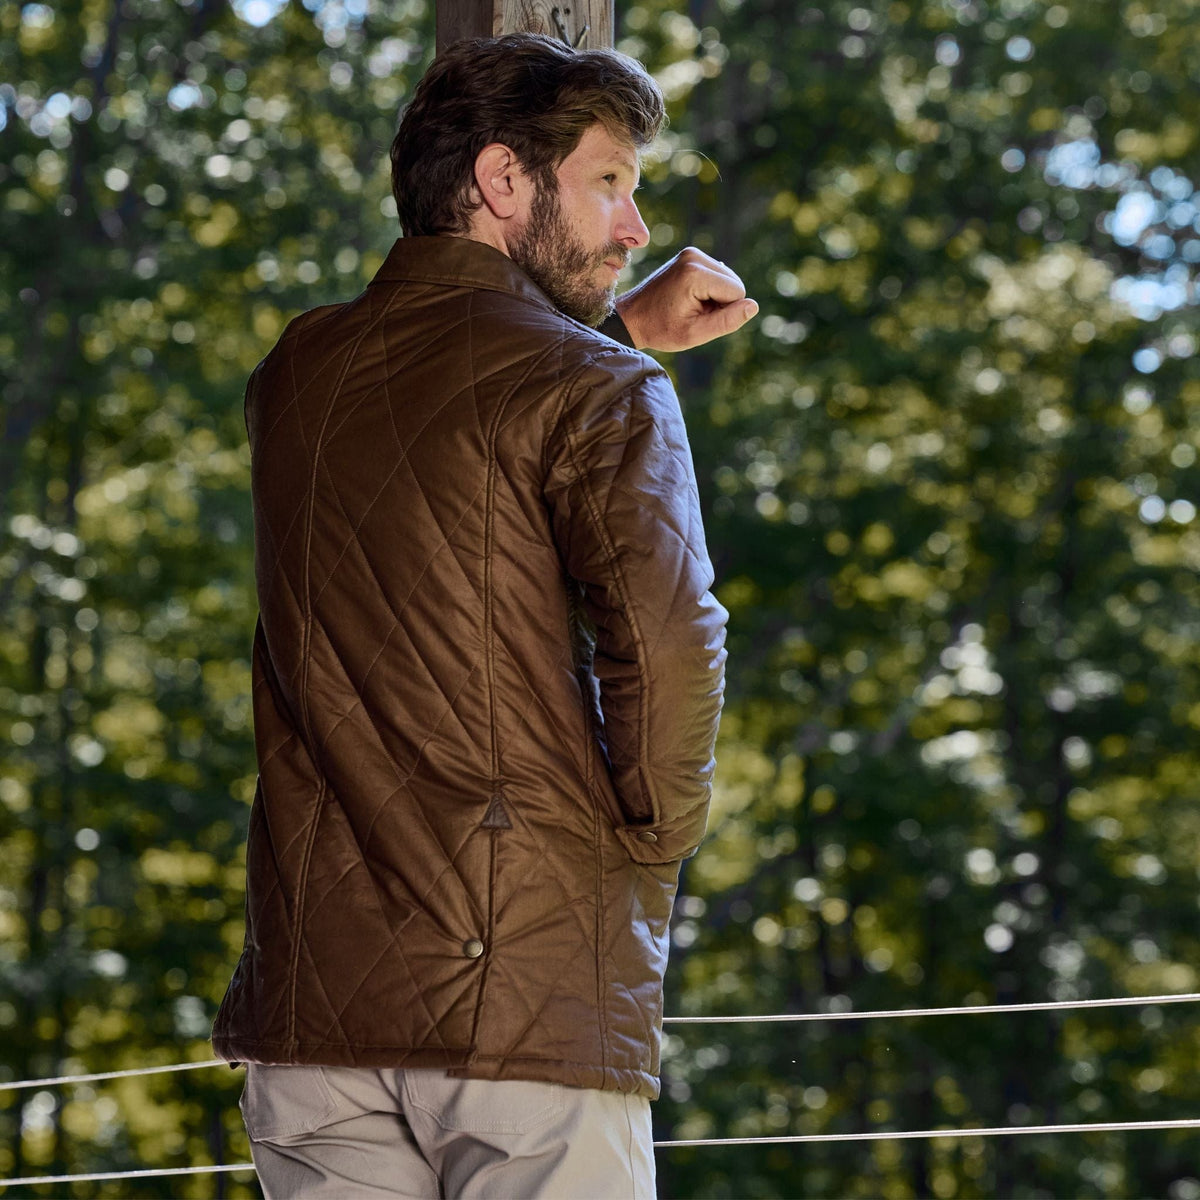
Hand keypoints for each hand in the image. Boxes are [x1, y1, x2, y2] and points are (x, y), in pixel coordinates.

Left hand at [614, 247, 758, 352]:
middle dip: (720, 303)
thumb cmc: (661, 329)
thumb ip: (727, 321)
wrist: (632, 317)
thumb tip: (753, 306)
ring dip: (714, 297)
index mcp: (696, 274)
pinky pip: (716, 275)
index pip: (737, 292)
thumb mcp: (695, 334)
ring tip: (688, 306)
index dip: (724, 312)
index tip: (698, 318)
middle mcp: (694, 256)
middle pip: (734, 283)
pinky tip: (688, 298)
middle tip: (692, 313)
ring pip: (727, 280)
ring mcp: (691, 253)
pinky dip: (708, 290)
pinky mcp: (690, 255)